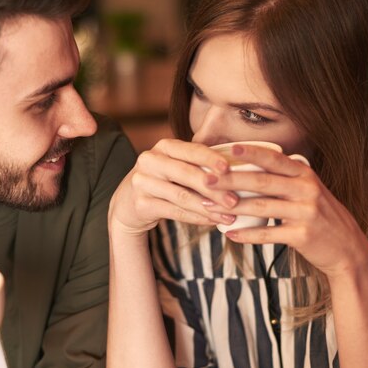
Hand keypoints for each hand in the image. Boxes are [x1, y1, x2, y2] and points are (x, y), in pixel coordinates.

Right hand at [108, 139, 238, 235]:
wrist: (127, 202)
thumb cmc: (164, 181)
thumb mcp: (176, 166)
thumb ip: (199, 164)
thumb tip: (239, 170)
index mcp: (163, 146)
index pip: (190, 150)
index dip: (210, 159)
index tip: (229, 168)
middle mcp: (150, 160)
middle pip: (186, 173)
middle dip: (213, 188)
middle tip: (235, 200)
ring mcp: (142, 182)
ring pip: (181, 196)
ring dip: (208, 207)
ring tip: (229, 215)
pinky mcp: (141, 204)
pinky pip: (175, 212)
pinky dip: (196, 217)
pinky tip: (212, 221)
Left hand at [206, 144, 367, 277]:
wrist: (347, 249)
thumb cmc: (319, 216)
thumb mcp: (307, 190)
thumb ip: (284, 179)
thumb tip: (248, 168)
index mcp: (305, 174)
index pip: (274, 159)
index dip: (251, 152)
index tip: (228, 149)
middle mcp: (307, 189)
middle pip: (262, 181)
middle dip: (230, 179)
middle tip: (206, 179)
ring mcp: (306, 212)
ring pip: (262, 206)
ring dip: (232, 207)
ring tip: (209, 207)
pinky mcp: (303, 235)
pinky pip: (268, 234)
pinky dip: (247, 235)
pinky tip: (230, 234)